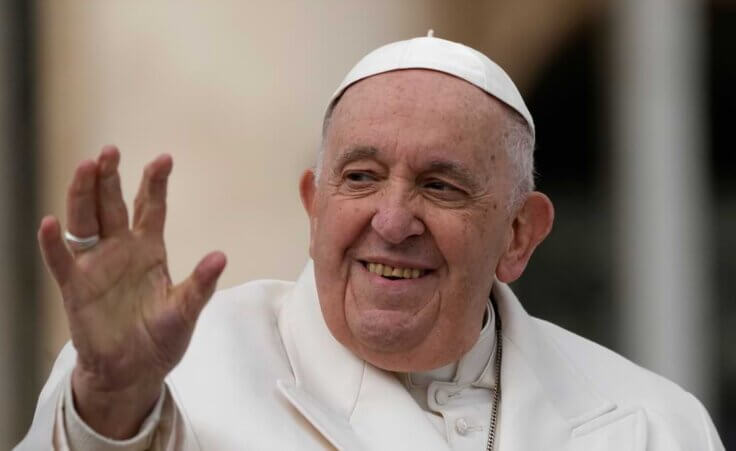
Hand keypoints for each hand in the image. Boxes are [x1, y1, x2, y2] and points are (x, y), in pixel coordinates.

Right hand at [38, 146, 225, 437]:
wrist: (134, 371)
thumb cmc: (161, 338)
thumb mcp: (186, 311)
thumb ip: (201, 285)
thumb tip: (220, 256)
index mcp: (150, 249)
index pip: (151, 207)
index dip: (155, 183)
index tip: (164, 159)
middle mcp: (120, 250)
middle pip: (112, 205)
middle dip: (110, 177)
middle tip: (110, 151)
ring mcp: (96, 266)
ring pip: (85, 222)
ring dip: (84, 195)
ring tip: (86, 167)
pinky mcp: (75, 288)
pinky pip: (61, 262)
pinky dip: (53, 244)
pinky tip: (49, 223)